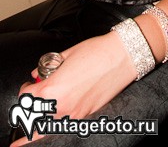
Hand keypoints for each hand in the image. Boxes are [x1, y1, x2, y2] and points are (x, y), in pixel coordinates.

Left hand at [11, 33, 135, 143]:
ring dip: (38, 126)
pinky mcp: (85, 117)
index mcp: (52, 89)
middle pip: (32, 117)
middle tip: (34, 100)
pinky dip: (53, 130)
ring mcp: (73, 115)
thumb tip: (37, 73)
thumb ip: (48, 66)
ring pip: (45, 130)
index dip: (25, 89)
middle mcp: (60, 106)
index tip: (30, 85)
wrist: (122, 56)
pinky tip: (45, 134)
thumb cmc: (97, 52)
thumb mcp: (67, 54)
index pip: (26, 97)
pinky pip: (62, 129)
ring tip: (29, 131)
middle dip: (30, 108)